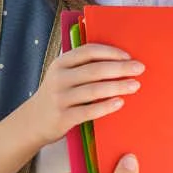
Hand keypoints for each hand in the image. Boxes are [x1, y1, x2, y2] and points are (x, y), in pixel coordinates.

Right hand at [27, 44, 143, 146]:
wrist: (33, 121)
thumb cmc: (58, 94)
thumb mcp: (64, 75)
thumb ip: (84, 66)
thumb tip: (120, 60)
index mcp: (61, 63)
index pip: (89, 51)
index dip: (111, 52)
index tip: (129, 56)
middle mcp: (59, 78)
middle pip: (95, 70)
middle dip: (120, 68)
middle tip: (139, 69)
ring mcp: (60, 98)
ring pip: (94, 90)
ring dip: (118, 86)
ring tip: (135, 85)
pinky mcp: (63, 117)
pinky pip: (89, 111)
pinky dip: (106, 106)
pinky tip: (120, 102)